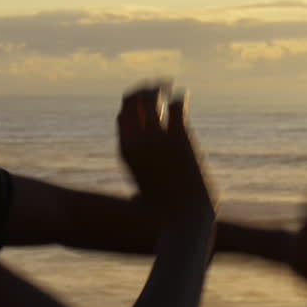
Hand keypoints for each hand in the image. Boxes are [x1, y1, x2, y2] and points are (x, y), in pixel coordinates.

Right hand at [116, 84, 213, 218]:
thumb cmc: (164, 217)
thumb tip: (135, 198)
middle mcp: (137, 140)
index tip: (144, 105)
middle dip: (143, 91)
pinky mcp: (180, 136)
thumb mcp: (143, 200)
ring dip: (159, 88)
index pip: (122, 117)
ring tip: (168, 86)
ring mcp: (158, 136)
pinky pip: (176, 105)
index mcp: (126, 152)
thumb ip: (138, 193)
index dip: (132, 108)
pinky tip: (183, 96)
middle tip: (157, 89)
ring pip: (151, 97)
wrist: (182, 220)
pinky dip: (179, 97)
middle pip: (132, 100)